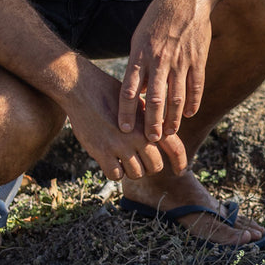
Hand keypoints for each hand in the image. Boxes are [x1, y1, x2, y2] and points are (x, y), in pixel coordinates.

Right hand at [64, 62, 187, 179]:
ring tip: (125, 159)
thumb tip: (166, 135)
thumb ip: (151, 120)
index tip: (180, 171)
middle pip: (155, 166)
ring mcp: (120, 145)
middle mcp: (138, 136)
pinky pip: (115, 175)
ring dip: (132, 170)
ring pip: (136, 174)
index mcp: (150, 122)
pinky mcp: (102, 152)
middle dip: (149, 166)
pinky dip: (115, 171)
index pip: (174, 147)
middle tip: (141, 160)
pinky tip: (112, 161)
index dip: (180, 161)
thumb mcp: (137, 104)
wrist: (84, 89)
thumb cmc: (112, 94)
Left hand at [120, 0, 213, 142]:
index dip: (126, 112)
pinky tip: (189, 114)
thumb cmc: (158, 18)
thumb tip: (137, 93)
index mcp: (141, 54)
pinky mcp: (198, 58)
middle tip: (150, 140)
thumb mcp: (140, 38)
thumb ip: (138, 66)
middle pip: (154, 99)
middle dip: (152, 123)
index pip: (129, 90)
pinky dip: (193, 102)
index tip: (124, 129)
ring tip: (169, 133)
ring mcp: (181, 60)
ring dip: (172, 118)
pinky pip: (196, 86)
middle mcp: (160, 59)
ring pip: (176, 97)